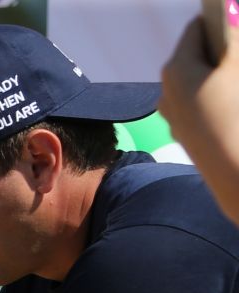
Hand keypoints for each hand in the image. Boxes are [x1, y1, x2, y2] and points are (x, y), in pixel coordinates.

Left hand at [162, 15, 238, 164]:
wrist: (233, 169)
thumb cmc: (237, 113)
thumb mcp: (238, 67)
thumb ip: (232, 39)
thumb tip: (228, 18)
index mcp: (176, 67)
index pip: (196, 29)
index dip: (219, 25)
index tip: (233, 30)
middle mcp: (166, 88)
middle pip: (193, 56)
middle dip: (217, 54)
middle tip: (235, 62)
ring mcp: (170, 112)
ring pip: (195, 81)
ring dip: (215, 77)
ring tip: (234, 86)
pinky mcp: (181, 131)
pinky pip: (196, 103)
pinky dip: (212, 98)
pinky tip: (229, 108)